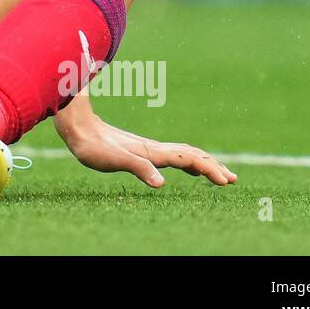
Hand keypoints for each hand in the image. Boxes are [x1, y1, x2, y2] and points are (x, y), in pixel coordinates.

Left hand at [59, 116, 236, 187]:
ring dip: (203, 163)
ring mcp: (147, 148)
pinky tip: (188, 169)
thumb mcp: (114, 161)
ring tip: (220, 174)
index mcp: (152, 151)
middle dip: (212, 167)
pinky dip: (187, 162)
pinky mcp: (139, 149)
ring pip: (182, 154)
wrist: (77, 125)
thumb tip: (161, 183)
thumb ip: (138, 169)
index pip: (188, 159)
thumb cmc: (92, 146)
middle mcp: (153, 148)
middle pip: (190, 155)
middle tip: (232, 180)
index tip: (226, 180)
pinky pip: (171, 155)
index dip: (208, 169)